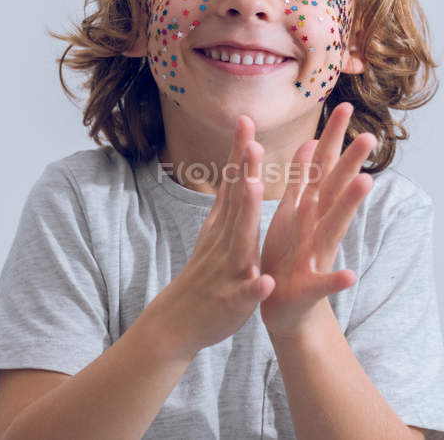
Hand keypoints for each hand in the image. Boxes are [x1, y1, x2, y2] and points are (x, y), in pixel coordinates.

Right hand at [148, 116, 274, 359]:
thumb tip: (236, 167)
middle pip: (236, 203)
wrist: (177, 323)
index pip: (232, 183)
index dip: (239, 153)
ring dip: (247, 215)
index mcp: (224, 226)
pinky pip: (245, 295)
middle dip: (245, 172)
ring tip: (253, 188)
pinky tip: (266, 283)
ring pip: (239, 241)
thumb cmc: (203, 274)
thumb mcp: (213, 233)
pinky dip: (254, 289)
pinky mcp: (233, 302)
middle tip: (253, 142)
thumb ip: (228, 202)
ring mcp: (228, 270)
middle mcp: (225, 242)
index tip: (245, 121)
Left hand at [259, 102, 376, 338]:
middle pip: (334, 190)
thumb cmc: (288, 253)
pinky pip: (322, 283)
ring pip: (333, 227)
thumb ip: (302, 180)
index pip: (321, 167)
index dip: (331, 138)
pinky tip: (349, 275)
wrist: (285, 306)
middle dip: (349, 162)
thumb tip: (311, 143)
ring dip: (349, 205)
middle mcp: (316, 227)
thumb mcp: (292, 211)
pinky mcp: (308, 287)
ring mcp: (315, 256)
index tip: (343, 106)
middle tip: (369, 136)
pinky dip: (334, 279)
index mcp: (307, 208)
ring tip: (365, 183)